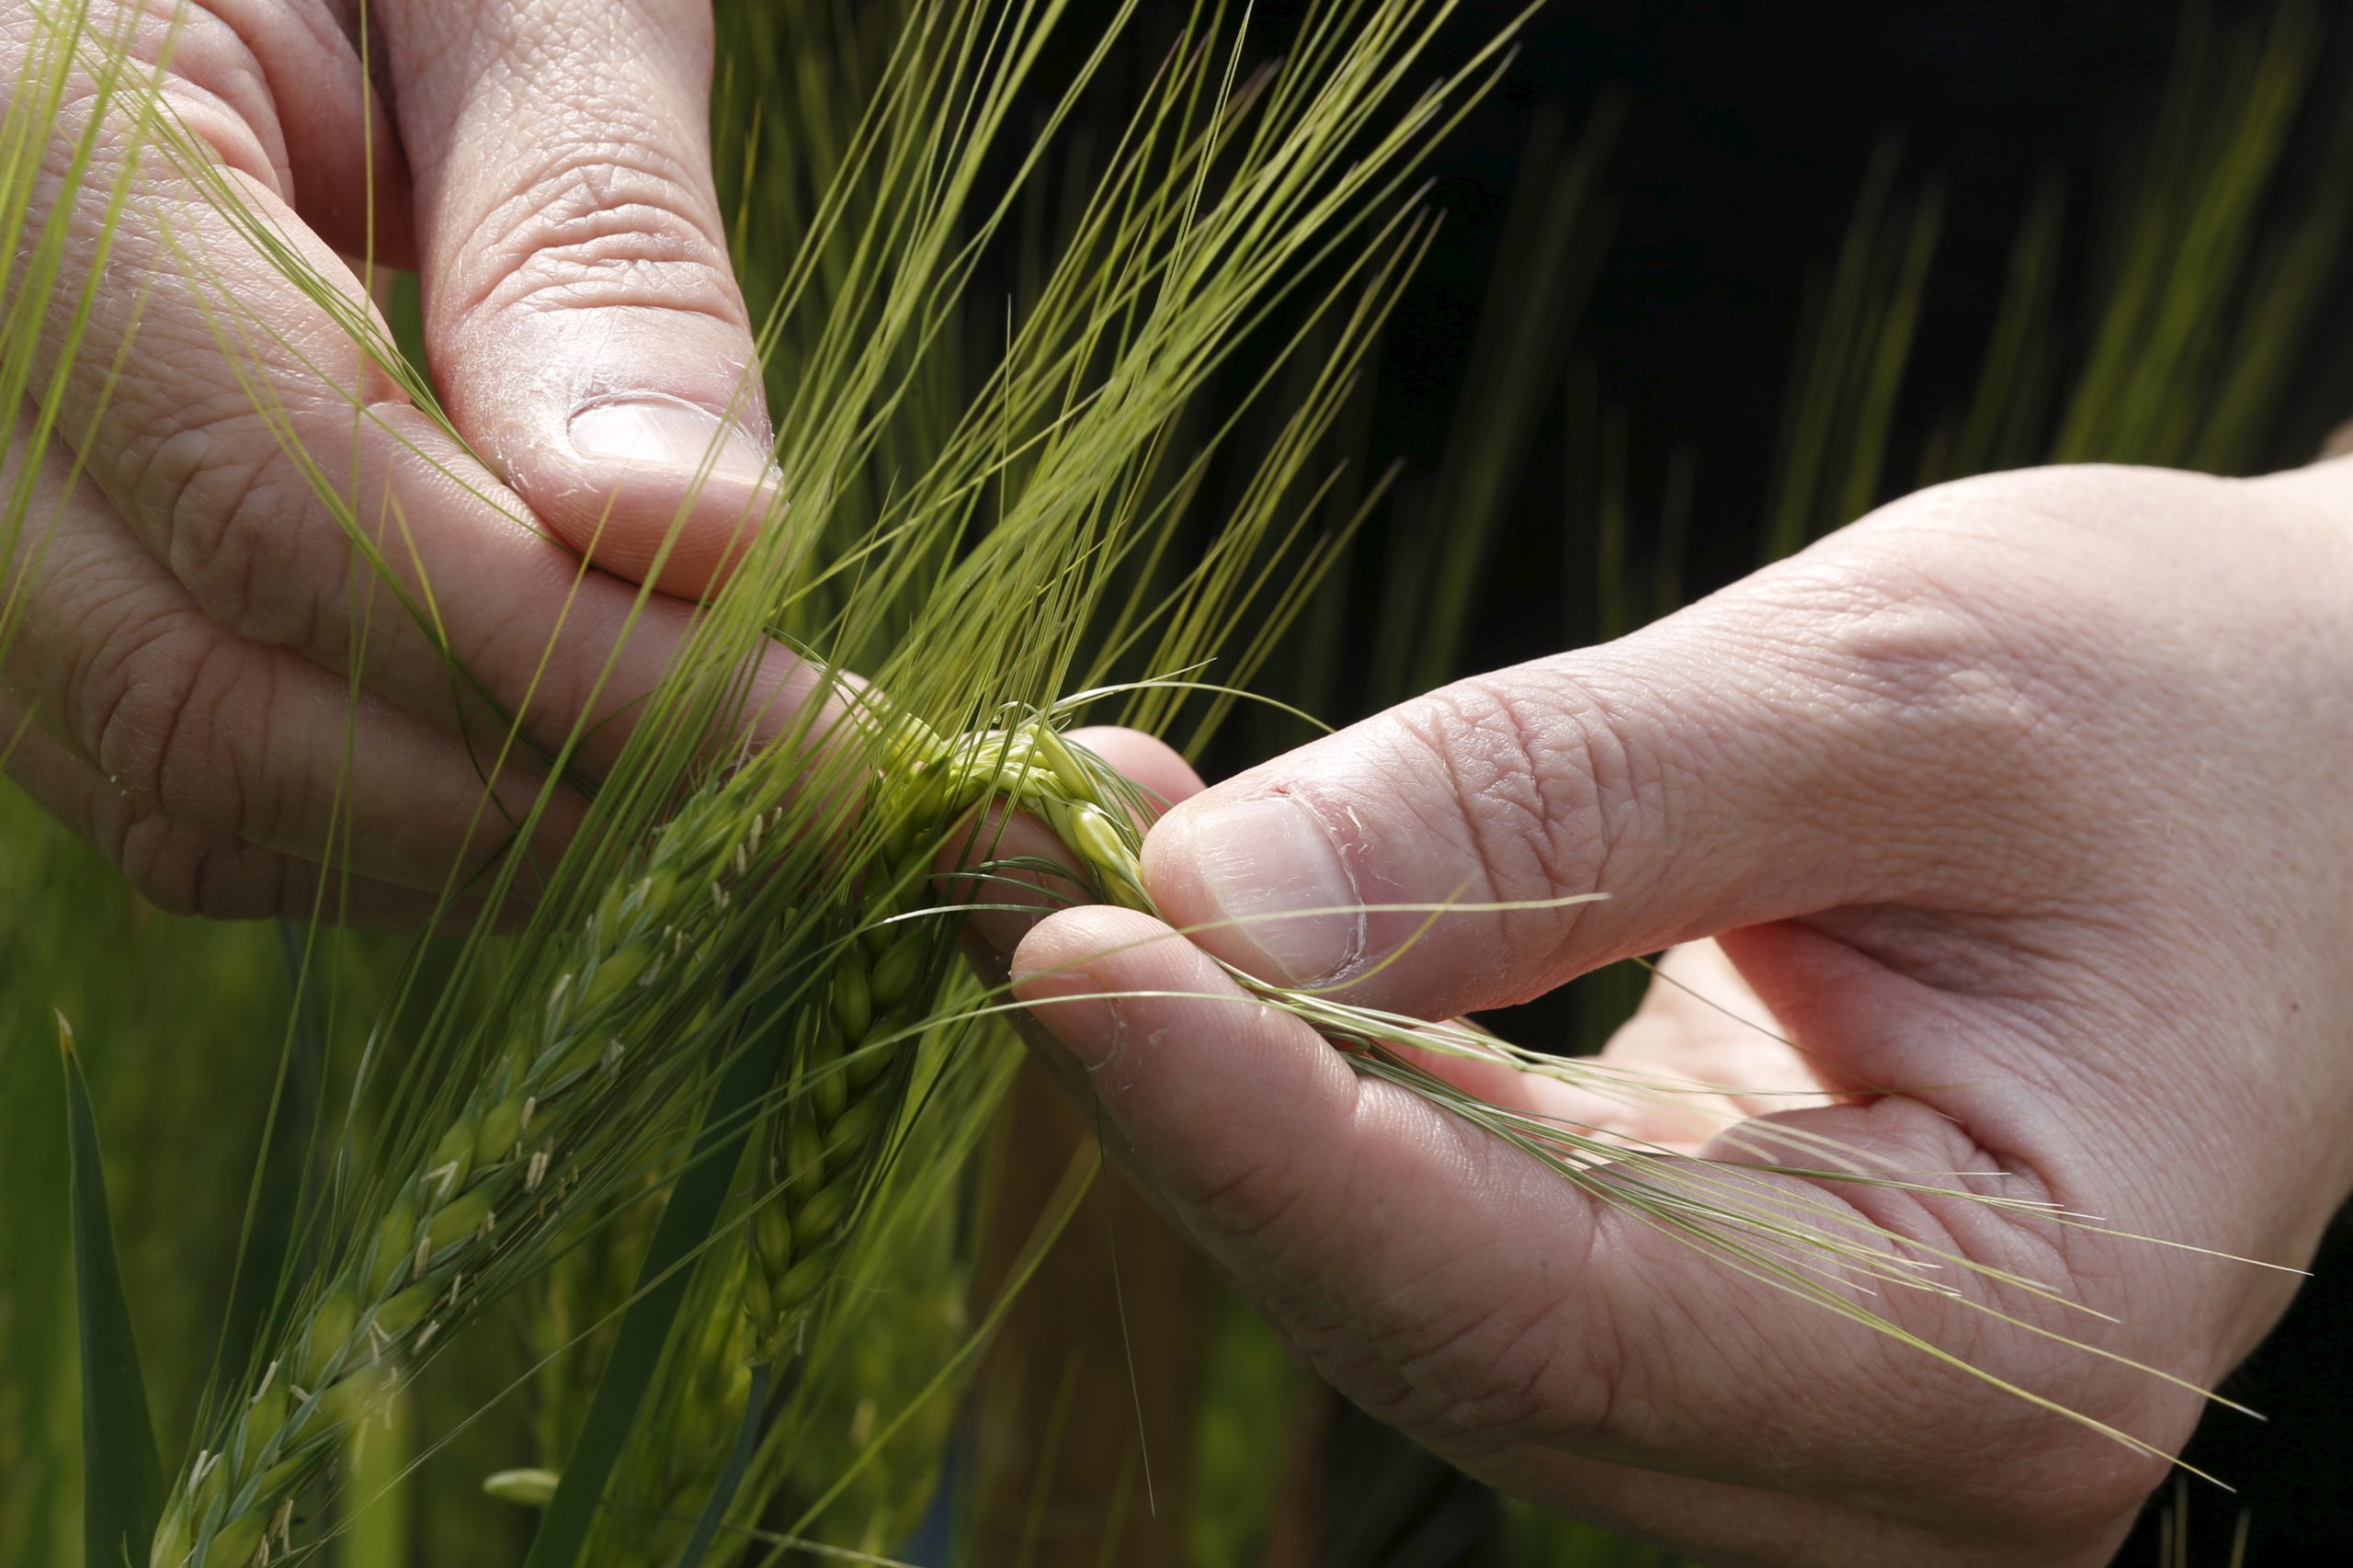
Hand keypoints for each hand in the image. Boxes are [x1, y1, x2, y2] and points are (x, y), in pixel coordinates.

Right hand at [1, 0, 799, 923]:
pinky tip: (564, 755)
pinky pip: (158, 758)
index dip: (572, 662)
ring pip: (174, 774)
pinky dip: (377, 799)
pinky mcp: (16, 553)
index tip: (813, 746)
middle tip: (798, 799)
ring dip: (472, 831)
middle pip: (207, 697)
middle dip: (540, 790)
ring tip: (709, 785)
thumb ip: (582, 247)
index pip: (289, 508)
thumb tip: (692, 540)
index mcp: (17, 149)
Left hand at [1005, 462, 2352, 1565]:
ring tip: (1066, 855)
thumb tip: (1212, 894)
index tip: (1071, 950)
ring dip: (1223, 1080)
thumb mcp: (1888, 695)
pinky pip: (1454, 1215)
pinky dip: (1309, 1067)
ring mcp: (1780, 1398)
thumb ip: (1559, 801)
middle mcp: (1879, 1442)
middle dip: (1197, 1099)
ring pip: (1415, 1287)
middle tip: (1008, 852)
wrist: (2305, 750)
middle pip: (1442, 1322)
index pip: (1545, 1309)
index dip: (1272, 1142)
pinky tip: (1197, 909)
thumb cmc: (2174, 710)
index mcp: (2002, 1344)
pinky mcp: (1701, 1302)